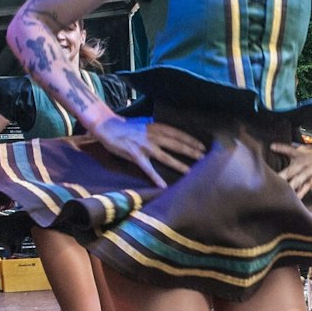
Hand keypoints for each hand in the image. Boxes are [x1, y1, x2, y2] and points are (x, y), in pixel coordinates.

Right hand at [88, 116, 203, 187]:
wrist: (107, 126)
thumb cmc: (126, 127)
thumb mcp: (144, 124)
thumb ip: (156, 130)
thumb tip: (168, 135)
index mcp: (155, 127)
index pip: (177, 133)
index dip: (190, 140)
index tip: (202, 146)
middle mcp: (152, 136)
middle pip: (175, 144)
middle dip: (190, 151)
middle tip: (203, 158)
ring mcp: (144, 146)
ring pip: (165, 156)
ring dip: (178, 164)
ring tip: (190, 172)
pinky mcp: (135, 155)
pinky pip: (148, 169)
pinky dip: (156, 177)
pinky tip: (163, 186)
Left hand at [271, 135, 311, 197]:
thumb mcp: (301, 149)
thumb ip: (287, 150)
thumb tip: (273, 147)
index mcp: (298, 154)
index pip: (288, 150)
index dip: (280, 148)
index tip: (272, 147)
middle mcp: (302, 164)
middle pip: (290, 170)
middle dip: (280, 177)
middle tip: (271, 183)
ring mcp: (308, 172)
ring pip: (297, 181)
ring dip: (289, 187)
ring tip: (282, 194)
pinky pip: (306, 187)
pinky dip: (301, 193)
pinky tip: (296, 200)